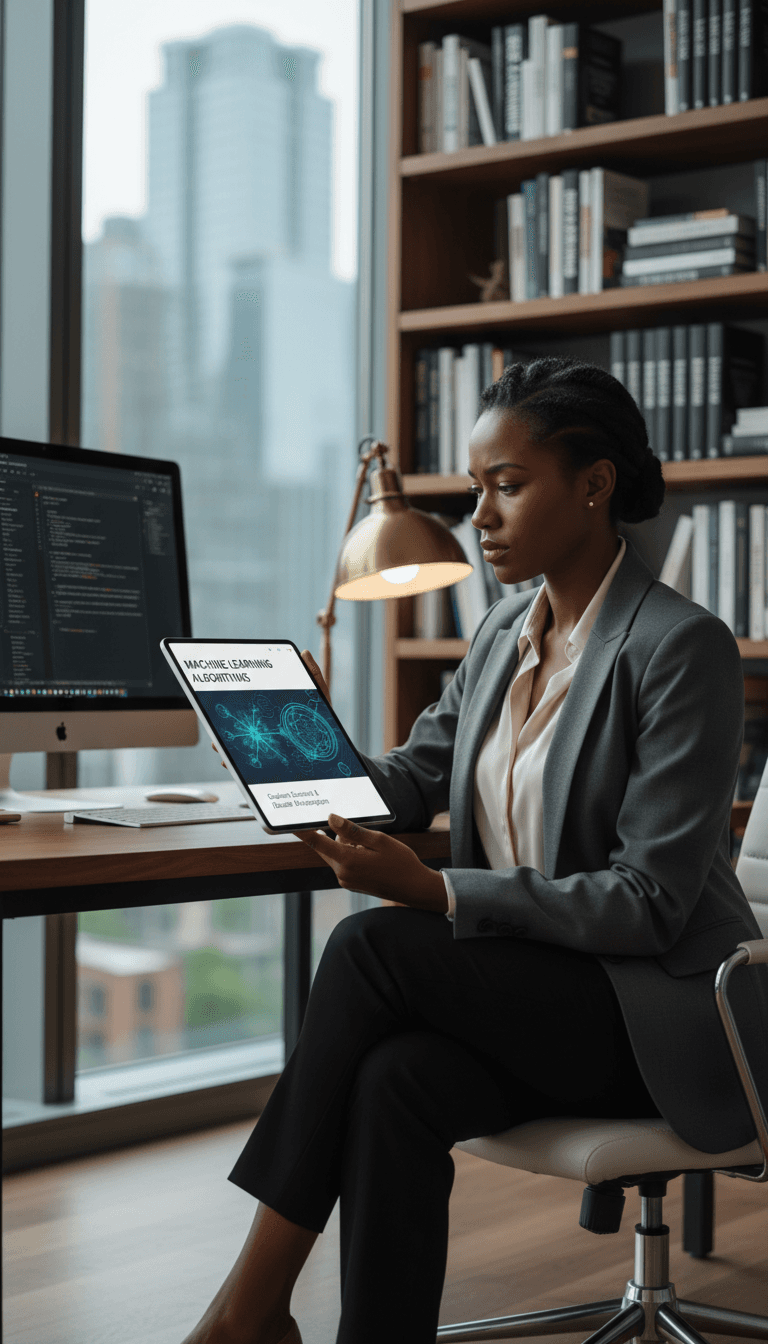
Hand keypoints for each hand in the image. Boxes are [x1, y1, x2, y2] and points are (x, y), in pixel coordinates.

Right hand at [212, 650, 326, 769]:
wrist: (332, 752)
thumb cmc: (325, 722)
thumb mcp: (319, 696)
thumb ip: (313, 675)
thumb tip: (304, 652)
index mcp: (272, 709)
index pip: (248, 703)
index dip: (232, 701)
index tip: (220, 697)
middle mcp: (264, 727)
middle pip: (238, 724)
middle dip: (221, 725)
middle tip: (214, 724)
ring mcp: (265, 745)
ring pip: (238, 744)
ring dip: (224, 745)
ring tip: (218, 744)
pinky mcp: (268, 763)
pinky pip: (247, 765)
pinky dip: (236, 765)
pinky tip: (229, 762)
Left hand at [292, 814, 447, 912]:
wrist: (414, 889)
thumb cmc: (401, 862)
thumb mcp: (380, 840)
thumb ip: (353, 830)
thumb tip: (331, 819)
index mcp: (348, 861)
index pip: (317, 843)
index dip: (302, 831)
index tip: (289, 821)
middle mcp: (342, 873)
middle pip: (324, 847)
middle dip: (327, 833)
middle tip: (327, 816)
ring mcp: (346, 880)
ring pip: (335, 854)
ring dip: (342, 842)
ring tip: (364, 837)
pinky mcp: (352, 882)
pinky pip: (343, 862)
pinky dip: (348, 851)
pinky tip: (365, 847)